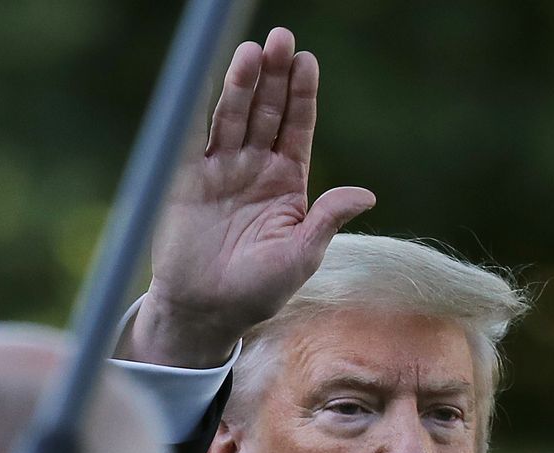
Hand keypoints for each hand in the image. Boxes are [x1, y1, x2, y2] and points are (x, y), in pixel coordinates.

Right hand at [127, 27, 376, 367]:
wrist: (205, 312)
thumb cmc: (257, 291)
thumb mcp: (300, 257)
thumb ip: (327, 221)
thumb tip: (366, 194)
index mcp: (287, 182)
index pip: (297, 127)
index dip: (302, 94)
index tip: (307, 62)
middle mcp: (255, 168)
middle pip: (266, 111)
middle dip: (274, 76)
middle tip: (281, 40)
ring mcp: (220, 171)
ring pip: (233, 117)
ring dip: (242, 84)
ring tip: (251, 53)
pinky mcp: (186, 180)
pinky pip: (194, 138)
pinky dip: (200, 110)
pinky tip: (208, 80)